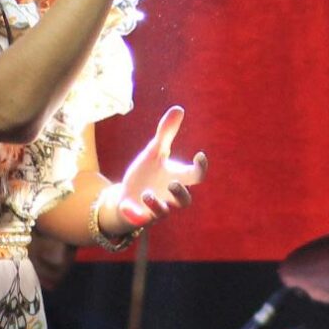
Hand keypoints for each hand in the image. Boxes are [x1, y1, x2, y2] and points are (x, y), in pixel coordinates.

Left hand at [102, 106, 206, 233]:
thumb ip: (166, 133)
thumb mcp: (154, 151)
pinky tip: (128, 206)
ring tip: (146, 193)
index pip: (196, 176)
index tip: (199, 155)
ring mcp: (156, 208)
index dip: (201, 168)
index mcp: (177, 178)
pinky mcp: (140, 217)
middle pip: (185, 201)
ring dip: (157, 204)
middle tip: (172, 183)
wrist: (126, 195)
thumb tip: (178, 109)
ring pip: (164, 212)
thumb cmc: (146, 173)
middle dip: (180, 194)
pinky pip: (141, 220)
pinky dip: (135, 214)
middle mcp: (170, 196)